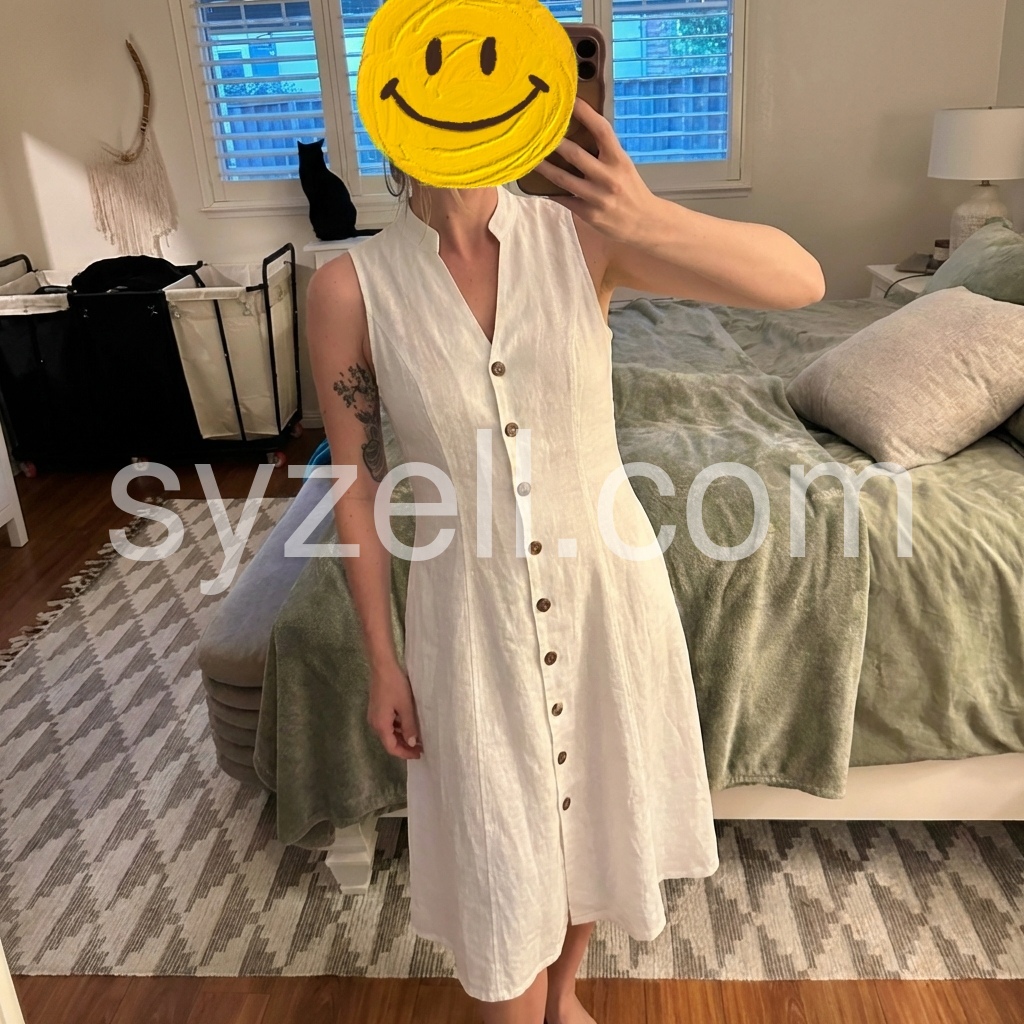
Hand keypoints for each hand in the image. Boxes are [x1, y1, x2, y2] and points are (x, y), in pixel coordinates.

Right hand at [368, 663, 422, 758]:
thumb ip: (409, 726)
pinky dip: (398, 728)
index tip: (419, 754)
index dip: (405, 753)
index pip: (392, 748)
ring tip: (417, 737)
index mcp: (380, 725)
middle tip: (421, 747)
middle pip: (389, 741)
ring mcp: (374, 716)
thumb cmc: (395, 685)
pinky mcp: (376, 709)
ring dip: (402, 737)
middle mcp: (374, 724)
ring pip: (389, 733)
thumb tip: (412, 743)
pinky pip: (387, 724)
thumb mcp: (405, 707)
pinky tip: (408, 725)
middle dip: (405, 746)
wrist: (382, 667)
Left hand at [534, 97, 656, 242]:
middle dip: (555, 143)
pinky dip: (550, 191)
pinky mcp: (588, 214)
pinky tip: (537, 184)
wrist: (644, 222)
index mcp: (619, 160)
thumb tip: (581, 131)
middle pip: (576, 155)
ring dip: (544, 167)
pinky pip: (564, 199)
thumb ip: (605, 152)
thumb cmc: (630, 190)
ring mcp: (597, 197)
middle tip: (537, 131)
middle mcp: (609, 177)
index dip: (586, 113)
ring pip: (563, 179)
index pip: (602, 130)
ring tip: (530, 157)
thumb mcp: (623, 166)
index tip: (571, 100)